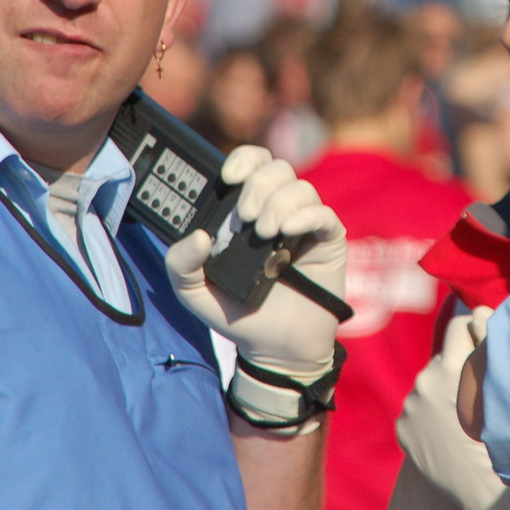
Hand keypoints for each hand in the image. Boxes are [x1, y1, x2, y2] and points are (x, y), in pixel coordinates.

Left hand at [165, 146, 346, 425]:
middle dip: (257, 187)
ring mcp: (305, 225)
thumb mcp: (194, 292)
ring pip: (300, 188)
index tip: (228, 178)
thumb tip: (198, 236)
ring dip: (279, 205)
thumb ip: (180, 264)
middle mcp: (277, 210)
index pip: (252, 163)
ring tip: (265, 236)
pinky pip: (323, 213)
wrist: (273, 349)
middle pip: (276, 168)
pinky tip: (289, 233)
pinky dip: (305, 216)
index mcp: (247, 211)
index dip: (243, 160)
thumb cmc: (237, 315)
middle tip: (244, 219)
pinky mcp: (329, 241)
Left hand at [397, 309, 501, 509]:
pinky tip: (448, 434)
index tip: (485, 345)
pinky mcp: (402, 427)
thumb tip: (479, 312)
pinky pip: (418, 409)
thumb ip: (489, 346)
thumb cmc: (504, 434)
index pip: (460, 325)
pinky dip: (430, 416)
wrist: (482, 489)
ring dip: (443, 392)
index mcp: (451, 367)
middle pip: (443, 355)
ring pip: (430, 383)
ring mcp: (411, 405)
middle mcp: (425, 380)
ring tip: (464, 419)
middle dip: (456, 364)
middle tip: (475, 389)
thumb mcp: (502, 384)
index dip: (475, 332)